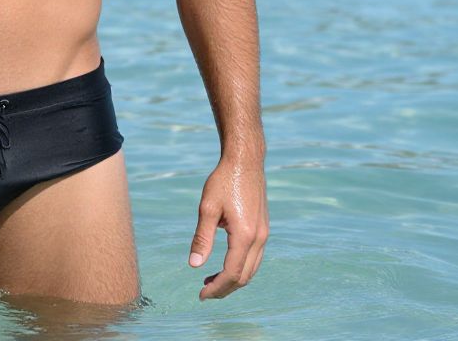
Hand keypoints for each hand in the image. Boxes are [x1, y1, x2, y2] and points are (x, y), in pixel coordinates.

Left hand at [188, 156, 267, 299]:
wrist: (245, 161)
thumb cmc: (223, 181)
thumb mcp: (207, 208)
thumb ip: (202, 238)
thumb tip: (194, 266)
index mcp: (244, 235)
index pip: (232, 274)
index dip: (217, 288)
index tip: (200, 295)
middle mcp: (259, 238)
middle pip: (244, 276)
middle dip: (225, 288)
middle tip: (204, 292)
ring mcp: (264, 234)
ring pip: (251, 269)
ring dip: (233, 279)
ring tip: (211, 281)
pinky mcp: (263, 228)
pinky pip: (254, 257)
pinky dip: (241, 267)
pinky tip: (225, 263)